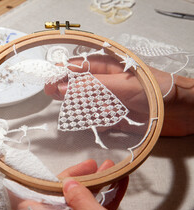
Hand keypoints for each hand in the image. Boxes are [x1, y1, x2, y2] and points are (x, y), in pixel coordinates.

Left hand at [8, 159, 135, 209]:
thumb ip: (82, 201)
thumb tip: (68, 184)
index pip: (27, 200)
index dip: (28, 181)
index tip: (32, 166)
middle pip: (57, 196)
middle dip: (77, 178)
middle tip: (93, 165)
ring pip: (76, 203)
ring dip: (94, 186)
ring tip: (110, 172)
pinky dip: (101, 201)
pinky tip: (115, 188)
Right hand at [44, 55, 193, 135]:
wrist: (183, 113)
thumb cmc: (154, 91)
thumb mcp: (118, 85)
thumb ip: (89, 87)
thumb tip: (60, 87)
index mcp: (110, 68)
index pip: (80, 67)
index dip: (63, 72)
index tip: (49, 80)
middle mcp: (109, 84)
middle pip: (81, 86)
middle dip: (67, 90)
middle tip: (50, 93)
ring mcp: (113, 101)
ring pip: (88, 104)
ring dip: (79, 108)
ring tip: (67, 110)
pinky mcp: (118, 118)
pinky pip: (99, 120)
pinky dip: (93, 122)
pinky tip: (89, 122)